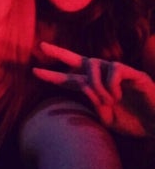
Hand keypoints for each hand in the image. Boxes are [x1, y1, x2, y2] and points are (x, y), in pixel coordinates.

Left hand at [33, 42, 154, 137]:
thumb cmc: (135, 123)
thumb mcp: (108, 121)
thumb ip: (94, 109)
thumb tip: (85, 92)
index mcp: (95, 89)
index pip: (70, 79)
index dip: (53, 75)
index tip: (34, 71)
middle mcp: (103, 77)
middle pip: (77, 59)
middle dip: (59, 52)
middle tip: (42, 46)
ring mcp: (118, 72)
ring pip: (93, 64)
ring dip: (95, 84)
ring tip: (107, 101)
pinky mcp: (133, 72)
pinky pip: (114, 69)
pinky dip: (111, 84)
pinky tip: (118, 97)